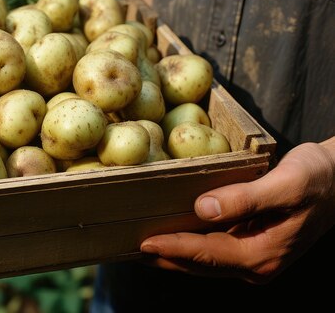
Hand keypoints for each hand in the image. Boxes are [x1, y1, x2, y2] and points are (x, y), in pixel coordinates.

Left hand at [140, 138, 334, 283]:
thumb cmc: (317, 178)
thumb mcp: (286, 184)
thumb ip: (246, 198)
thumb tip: (203, 209)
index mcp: (263, 253)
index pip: (207, 254)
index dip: (173, 248)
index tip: (143, 243)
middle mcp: (257, 263)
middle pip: (200, 265)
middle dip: (164, 258)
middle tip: (127, 249)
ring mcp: (254, 257)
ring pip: (204, 261)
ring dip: (173, 255)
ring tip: (140, 246)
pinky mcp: (252, 245)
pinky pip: (213, 250)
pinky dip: (189, 246)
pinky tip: (172, 234)